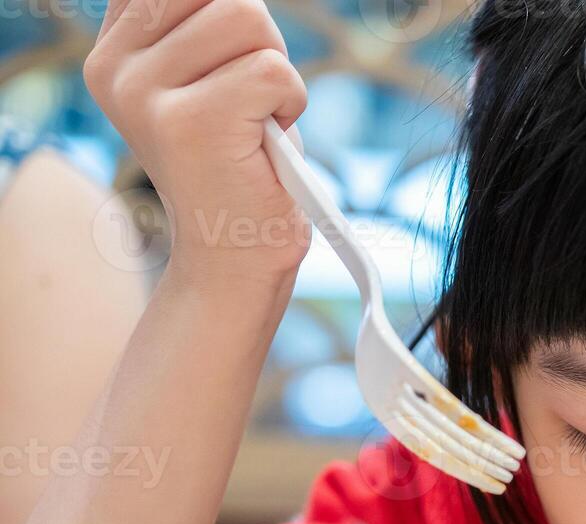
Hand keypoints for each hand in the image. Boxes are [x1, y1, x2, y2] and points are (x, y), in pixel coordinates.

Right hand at [84, 0, 310, 279]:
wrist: (233, 257)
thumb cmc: (239, 165)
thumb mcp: (209, 79)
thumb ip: (205, 25)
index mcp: (115, 50)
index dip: (227, 15)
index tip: (230, 64)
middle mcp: (116, 66)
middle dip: (259, 41)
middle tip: (251, 101)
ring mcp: (145, 93)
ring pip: (249, 17)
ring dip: (276, 72)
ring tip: (256, 120)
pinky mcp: (191, 122)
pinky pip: (273, 69)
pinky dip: (291, 101)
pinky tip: (266, 140)